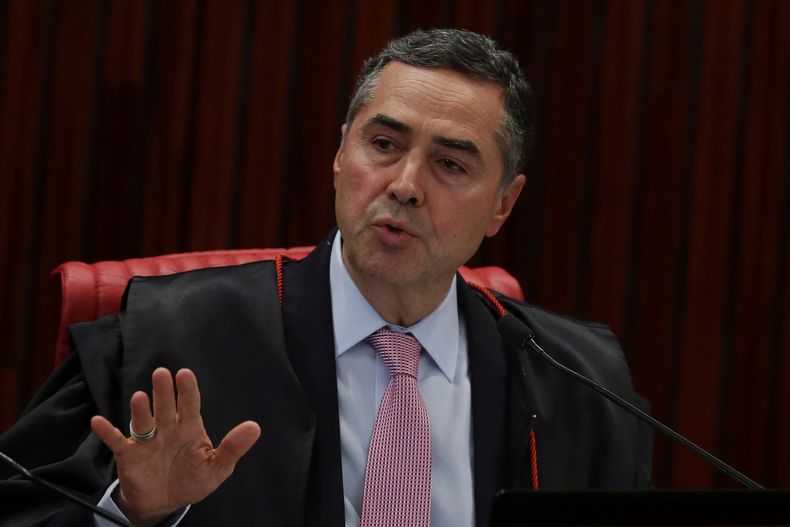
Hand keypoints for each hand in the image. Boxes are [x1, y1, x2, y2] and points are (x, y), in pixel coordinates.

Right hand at [91, 367, 260, 525]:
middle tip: (162, 373)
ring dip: (140, 411)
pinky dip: (107, 432)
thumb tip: (254, 427)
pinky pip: (116, 441)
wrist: (165, 502)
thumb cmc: (192, 479)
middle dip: (163, 392)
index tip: (185, 374)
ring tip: (140, 397)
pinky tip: (98, 421)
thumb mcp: (217, 467)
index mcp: (189, 428)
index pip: (190, 405)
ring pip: (143, 422)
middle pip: (165, 408)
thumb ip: (233, 448)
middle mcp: (167, 429)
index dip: (187, 390)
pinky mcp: (129, 455)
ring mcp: (147, 441)